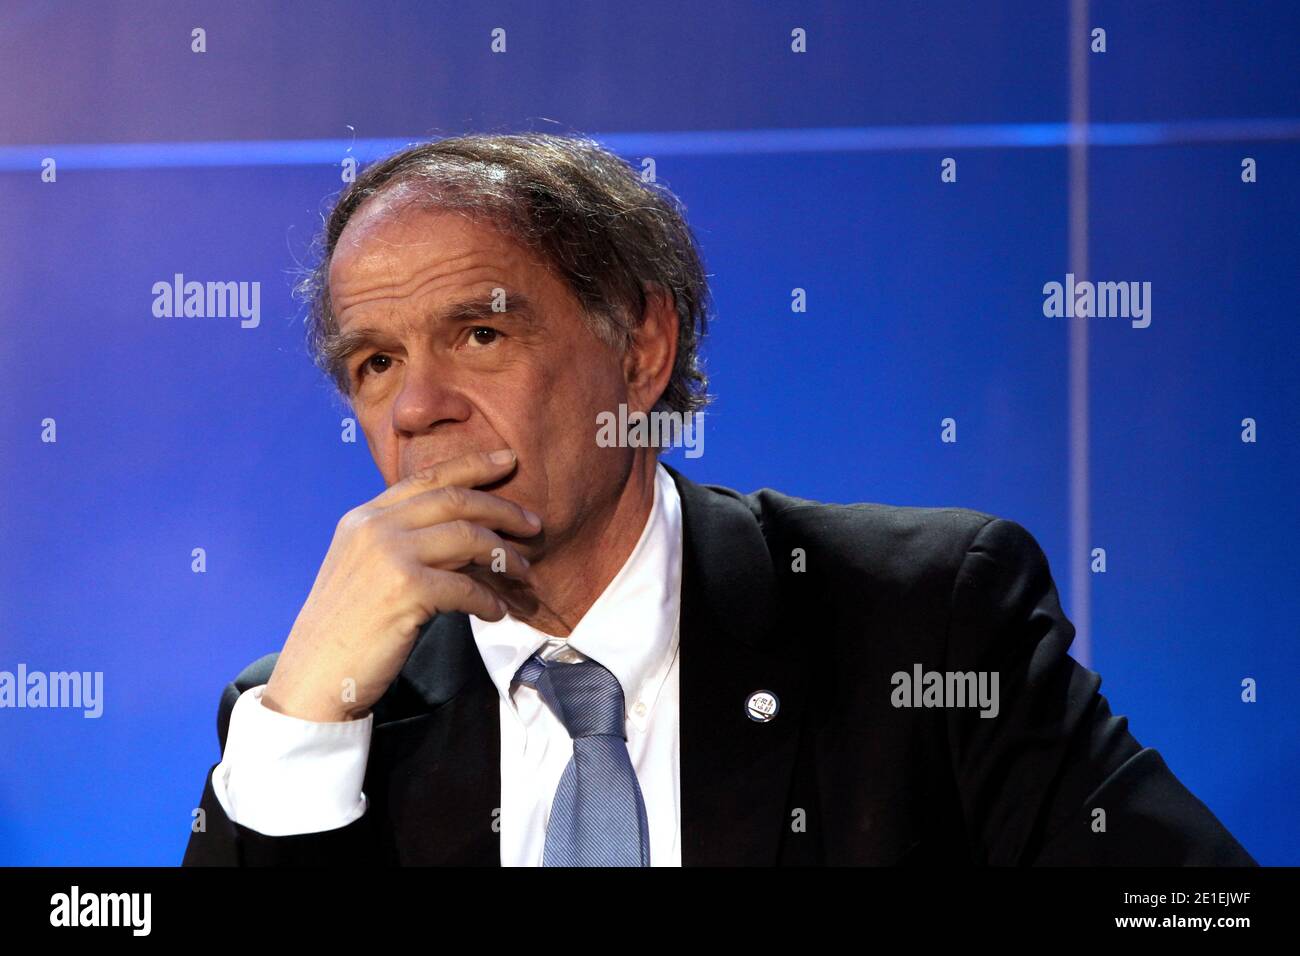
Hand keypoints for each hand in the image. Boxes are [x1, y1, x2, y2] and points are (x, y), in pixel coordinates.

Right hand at [263, 449, 540, 721]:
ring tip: (523, 573)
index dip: (473, 466)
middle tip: (534, 523)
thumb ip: (400, 540)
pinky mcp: (405, 590)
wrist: (314, 674)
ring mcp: (388, 555)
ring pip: (467, 538)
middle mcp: (374, 527)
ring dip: (504, 556)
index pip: (427, 478)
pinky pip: (466, 586)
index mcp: (365, 517)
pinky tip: (497, 612)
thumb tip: (462, 533)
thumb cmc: (347, 628)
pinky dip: (489, 600)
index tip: (508, 459)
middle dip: (503, 509)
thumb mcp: (364, 568)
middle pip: (455, 501)